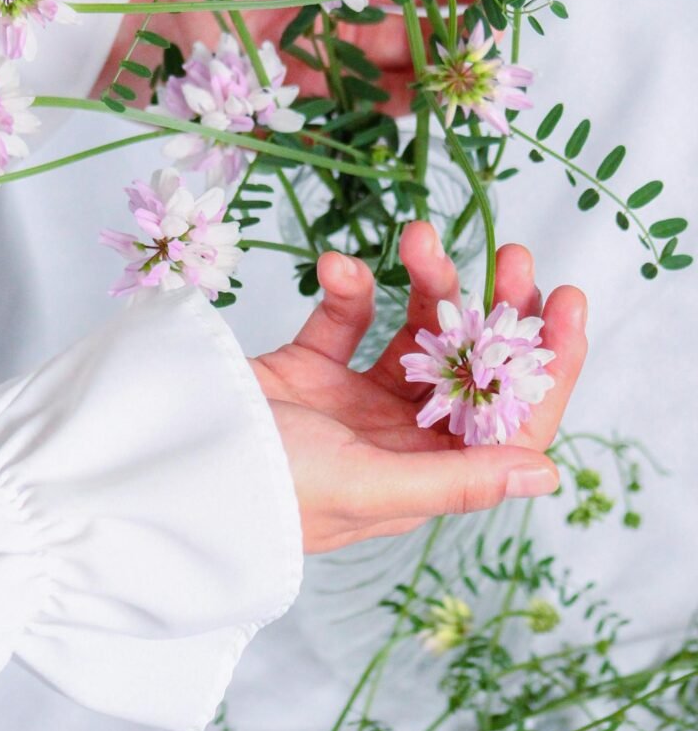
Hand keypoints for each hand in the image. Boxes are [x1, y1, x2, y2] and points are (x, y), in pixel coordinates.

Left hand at [94, 0, 485, 113]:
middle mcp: (293, 0)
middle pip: (377, 21)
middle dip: (434, 29)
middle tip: (487, 39)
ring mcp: (278, 50)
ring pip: (358, 67)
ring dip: (413, 73)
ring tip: (463, 78)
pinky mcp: (258, 95)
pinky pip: (324, 103)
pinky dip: (369, 106)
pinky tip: (416, 103)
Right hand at [251, 222, 586, 553]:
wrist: (165, 465)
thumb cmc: (265, 492)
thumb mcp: (368, 488)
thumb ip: (457, 481)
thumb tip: (549, 474)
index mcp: (425, 476)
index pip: (509, 423)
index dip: (547, 365)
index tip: (565, 302)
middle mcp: (401, 438)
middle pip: (472, 367)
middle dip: (497, 309)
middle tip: (514, 255)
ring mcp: (357, 400)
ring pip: (417, 331)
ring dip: (427, 283)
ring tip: (420, 238)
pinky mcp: (312, 366)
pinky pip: (347, 316)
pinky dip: (348, 287)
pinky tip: (336, 268)